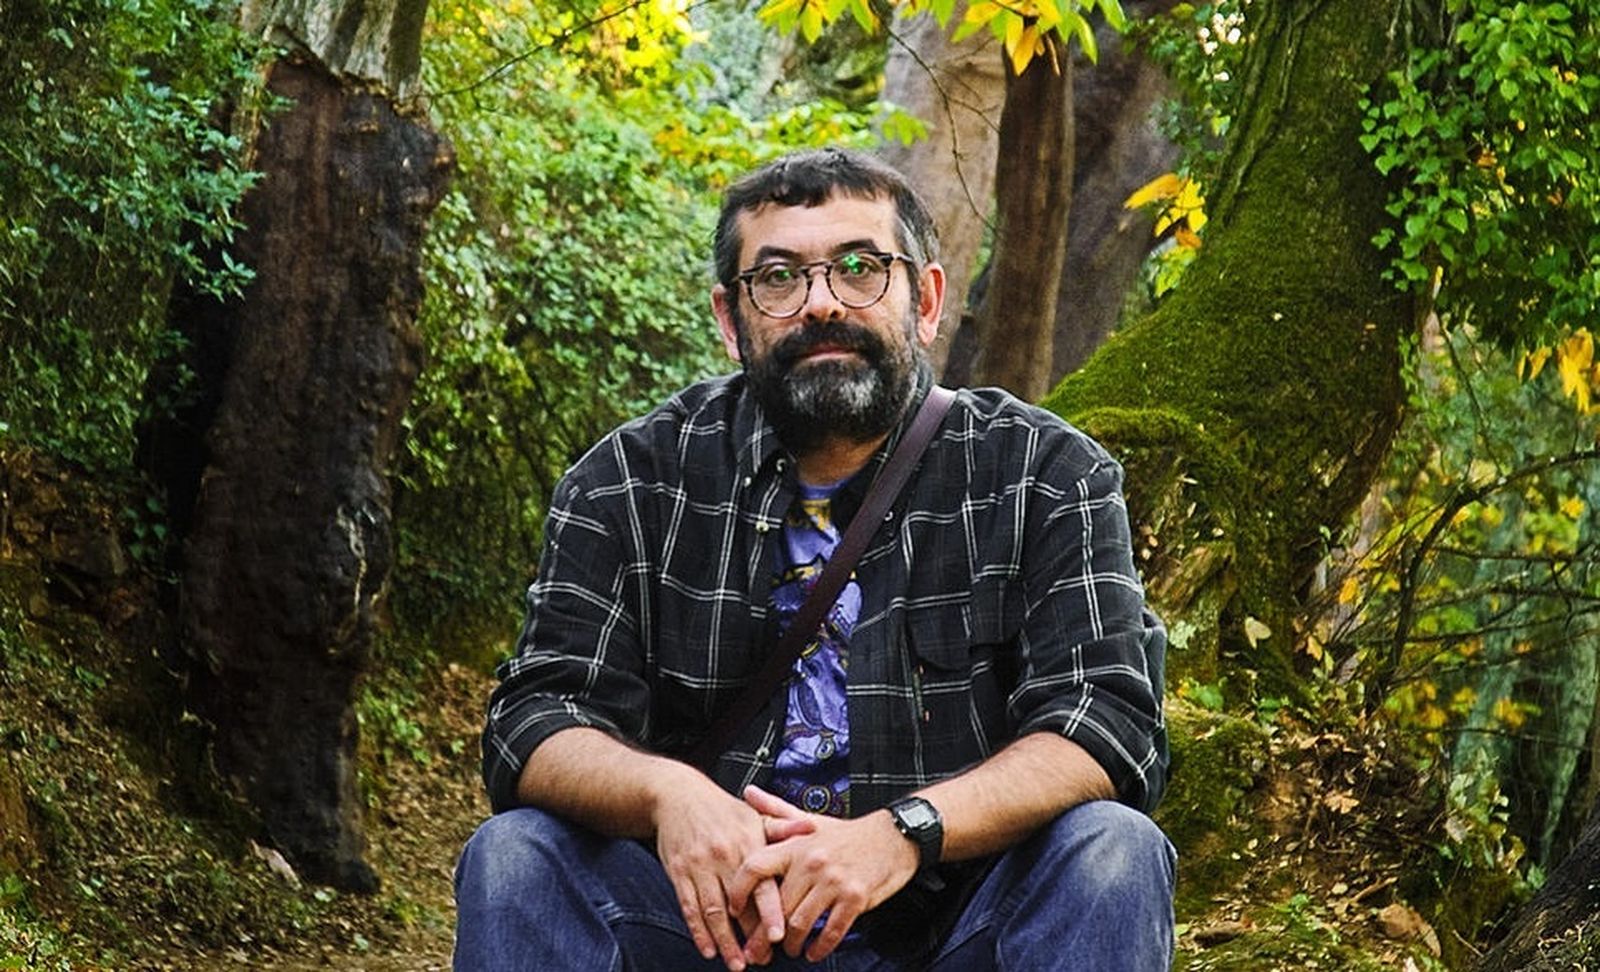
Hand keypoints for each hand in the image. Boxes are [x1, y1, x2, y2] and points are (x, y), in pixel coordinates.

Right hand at [652, 775, 813, 969]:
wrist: (678, 795)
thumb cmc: (721, 809)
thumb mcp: (753, 814)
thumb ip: (782, 827)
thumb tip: (812, 827)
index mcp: (746, 843)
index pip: (762, 884)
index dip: (770, 911)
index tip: (778, 936)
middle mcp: (723, 856)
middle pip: (739, 904)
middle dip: (750, 936)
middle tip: (762, 959)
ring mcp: (699, 866)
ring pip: (713, 912)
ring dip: (725, 941)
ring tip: (737, 963)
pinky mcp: (679, 872)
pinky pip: (689, 907)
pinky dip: (698, 931)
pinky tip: (708, 949)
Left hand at [727, 785, 921, 962]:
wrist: (892, 836)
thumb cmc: (846, 834)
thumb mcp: (809, 820)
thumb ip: (775, 810)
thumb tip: (748, 794)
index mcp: (796, 845)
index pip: (756, 866)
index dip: (739, 891)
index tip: (734, 909)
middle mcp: (812, 862)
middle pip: (777, 906)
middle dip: (763, 935)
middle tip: (757, 950)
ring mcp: (834, 881)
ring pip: (800, 923)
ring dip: (791, 944)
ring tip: (789, 950)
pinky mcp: (856, 898)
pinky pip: (831, 931)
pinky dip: (820, 947)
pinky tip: (813, 952)